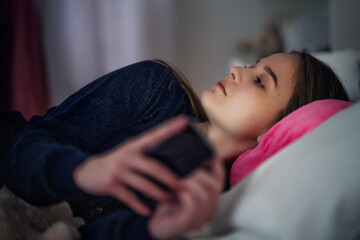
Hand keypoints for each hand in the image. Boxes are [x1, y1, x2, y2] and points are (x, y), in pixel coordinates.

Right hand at [73, 116, 188, 215]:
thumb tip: (173, 163)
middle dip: (170, 179)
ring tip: (171, 201)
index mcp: (134, 145)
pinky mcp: (110, 184)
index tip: (184, 120)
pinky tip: (148, 212)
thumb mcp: (130, 153)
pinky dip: (139, 206)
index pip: (155, 135)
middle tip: (184, 187)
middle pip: (154, 167)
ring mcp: (118, 170)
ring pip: (144, 185)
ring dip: (159, 195)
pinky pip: (129, 198)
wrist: (87, 171)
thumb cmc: (116, 163)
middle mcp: (127, 156)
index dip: (170, 128)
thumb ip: (147, 156)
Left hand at [148, 158, 224, 239]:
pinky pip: (192, 206)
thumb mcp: (179, 184)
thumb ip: (187, 172)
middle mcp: (209, 208)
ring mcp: (200, 217)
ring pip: (204, 196)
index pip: (219, 177)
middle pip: (214, 186)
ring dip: (190, 184)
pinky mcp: (188, 223)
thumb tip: (189, 149)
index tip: (205, 152)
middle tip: (184, 171)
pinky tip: (176, 193)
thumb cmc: (168, 203)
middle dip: (199, 175)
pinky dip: (184, 195)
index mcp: (210, 197)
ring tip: (178, 181)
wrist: (156, 224)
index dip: (214, 163)